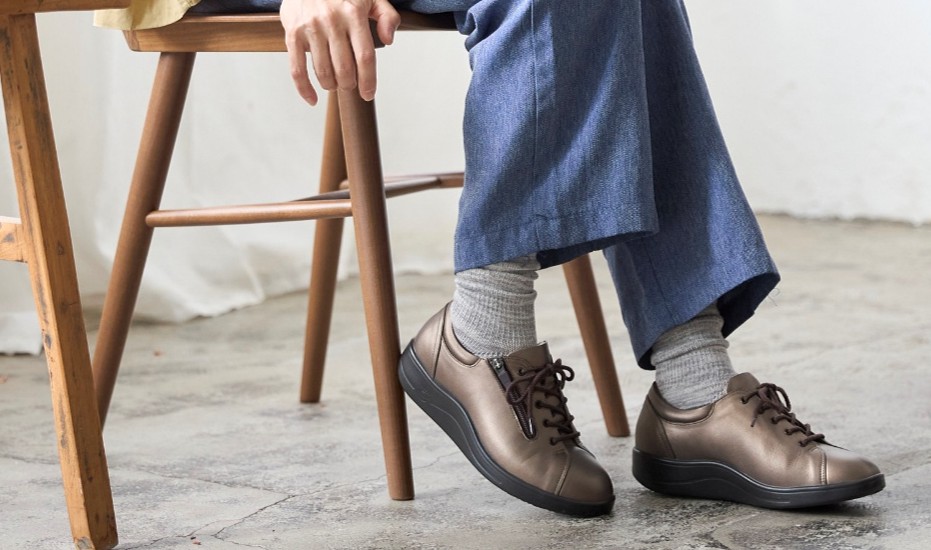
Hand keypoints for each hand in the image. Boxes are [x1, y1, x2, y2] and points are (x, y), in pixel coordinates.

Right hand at [281, 0, 400, 105]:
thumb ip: (387, 16)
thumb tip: (388, 40)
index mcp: (354, 13)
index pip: (365, 57)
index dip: (368, 81)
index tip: (368, 94)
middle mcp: (332, 21)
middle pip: (345, 69)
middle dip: (349, 84)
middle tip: (350, 84)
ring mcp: (311, 28)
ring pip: (323, 71)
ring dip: (331, 85)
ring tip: (335, 82)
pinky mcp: (293, 33)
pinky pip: (297, 68)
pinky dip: (304, 88)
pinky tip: (312, 98)